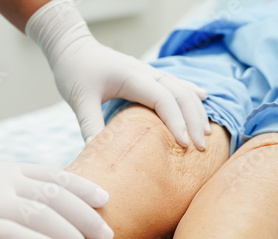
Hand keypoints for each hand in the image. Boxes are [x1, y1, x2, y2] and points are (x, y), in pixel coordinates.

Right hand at [0, 140, 111, 238]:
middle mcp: (0, 181)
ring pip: (38, 214)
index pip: (53, 175)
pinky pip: (6, 232)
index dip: (82, 187)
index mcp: (2, 170)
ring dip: (68, 233)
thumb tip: (24, 203)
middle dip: (85, 215)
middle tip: (108, 234)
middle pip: (54, 195)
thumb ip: (0, 187)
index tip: (105, 199)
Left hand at [26, 0, 209, 149]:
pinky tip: (203, 98)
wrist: (71, 48)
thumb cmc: (74, 71)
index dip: (176, 121)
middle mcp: (145, 71)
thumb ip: (89, 123)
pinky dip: (190, 92)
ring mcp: (148, 71)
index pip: (163, 99)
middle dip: (194, 121)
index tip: (184, 144)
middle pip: (180, 94)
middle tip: (201, 148)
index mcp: (132, 76)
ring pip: (182, 88)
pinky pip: (175, 82)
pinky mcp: (146, 74)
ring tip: (206, 134)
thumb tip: (96, 152)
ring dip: (195, 110)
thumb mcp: (79, 99)